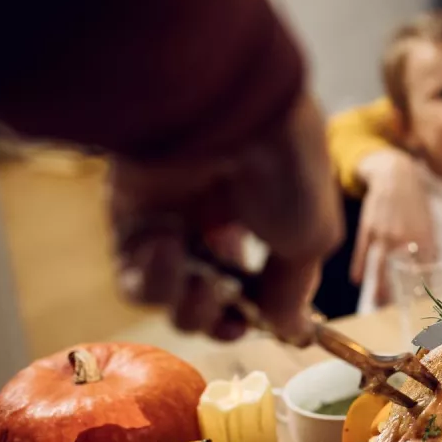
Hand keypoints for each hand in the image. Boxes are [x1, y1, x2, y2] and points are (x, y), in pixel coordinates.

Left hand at [109, 93, 342, 343]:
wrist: (227, 115)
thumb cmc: (284, 168)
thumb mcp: (312, 237)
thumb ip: (294, 289)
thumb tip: (286, 326)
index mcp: (266, 213)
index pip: (260, 279)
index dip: (263, 310)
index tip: (272, 324)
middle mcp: (218, 216)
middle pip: (213, 296)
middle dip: (223, 318)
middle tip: (232, 317)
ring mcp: (172, 219)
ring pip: (173, 295)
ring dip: (191, 306)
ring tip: (202, 285)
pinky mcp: (128, 219)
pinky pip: (135, 275)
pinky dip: (153, 280)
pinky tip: (170, 253)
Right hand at [351, 148, 435, 305]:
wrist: (394, 177)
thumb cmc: (415, 202)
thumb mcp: (429, 223)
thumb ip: (430, 246)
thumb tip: (431, 269)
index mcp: (423, 238)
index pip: (423, 271)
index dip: (420, 288)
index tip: (418, 302)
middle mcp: (404, 239)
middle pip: (398, 274)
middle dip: (396, 294)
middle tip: (394, 309)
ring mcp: (384, 234)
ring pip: (379, 267)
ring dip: (378, 287)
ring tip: (376, 302)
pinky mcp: (368, 228)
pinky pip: (362, 253)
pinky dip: (359, 267)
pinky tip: (358, 280)